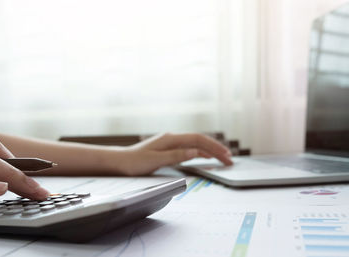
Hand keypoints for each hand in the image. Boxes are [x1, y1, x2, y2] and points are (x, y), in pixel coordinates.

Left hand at [117, 133, 232, 175]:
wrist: (119, 161)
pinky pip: (188, 149)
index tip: (226, 155)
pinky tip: (206, 157)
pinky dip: (200, 153)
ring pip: (195, 145)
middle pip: (199, 141)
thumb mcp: (155, 160)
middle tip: (230, 159)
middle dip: (216, 149)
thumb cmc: (134, 162)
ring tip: (223, 158)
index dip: (214, 147)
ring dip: (210, 151)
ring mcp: (170, 143)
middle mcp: (171, 138)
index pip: (198, 140)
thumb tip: (195, 152)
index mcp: (170, 139)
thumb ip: (176, 155)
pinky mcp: (167, 149)